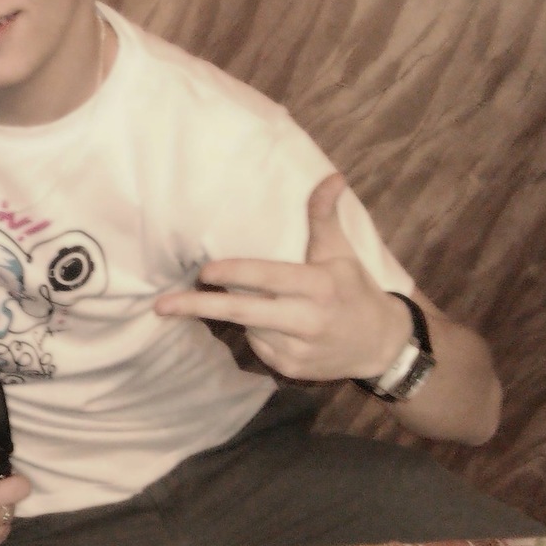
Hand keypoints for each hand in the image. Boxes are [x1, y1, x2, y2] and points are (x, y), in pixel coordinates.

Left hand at [153, 173, 408, 381]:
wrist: (382, 346)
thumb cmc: (354, 291)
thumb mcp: (341, 252)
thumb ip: (324, 217)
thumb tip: (331, 176)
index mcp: (319, 286)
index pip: (267, 278)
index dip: (234, 274)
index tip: (204, 271)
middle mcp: (307, 320)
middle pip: (242, 312)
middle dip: (198, 307)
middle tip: (162, 305)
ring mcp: (296, 349)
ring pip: (247, 327)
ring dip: (239, 314)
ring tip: (266, 305)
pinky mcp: (289, 369)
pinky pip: (257, 346)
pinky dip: (257, 333)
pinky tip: (277, 327)